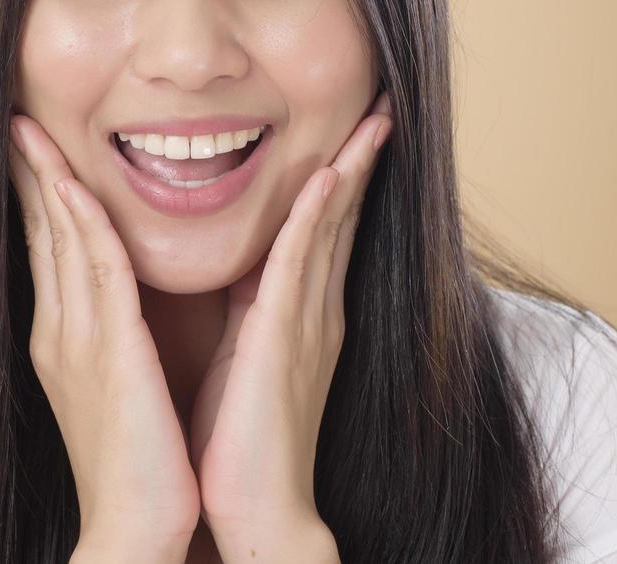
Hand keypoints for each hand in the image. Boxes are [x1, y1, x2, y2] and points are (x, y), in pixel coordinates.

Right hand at [8, 113, 200, 557]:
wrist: (138, 531)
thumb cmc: (143, 466)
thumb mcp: (122, 387)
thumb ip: (117, 339)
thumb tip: (126, 305)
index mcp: (66, 339)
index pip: (48, 249)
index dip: (38, 194)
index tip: (33, 148)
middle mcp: (61, 331)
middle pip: (40, 233)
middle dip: (28, 172)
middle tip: (15, 120)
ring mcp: (76, 339)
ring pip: (60, 239)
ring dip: (47, 176)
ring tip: (28, 127)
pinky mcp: (108, 350)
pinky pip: (92, 268)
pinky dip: (79, 219)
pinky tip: (70, 181)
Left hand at [186, 90, 393, 555]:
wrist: (255, 512)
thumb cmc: (239, 443)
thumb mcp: (243, 359)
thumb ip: (249, 313)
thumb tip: (235, 273)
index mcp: (302, 316)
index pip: (323, 232)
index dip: (340, 178)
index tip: (351, 129)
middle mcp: (316, 313)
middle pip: (341, 219)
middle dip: (360, 159)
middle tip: (381, 105)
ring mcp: (307, 324)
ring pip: (329, 230)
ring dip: (350, 170)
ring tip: (373, 119)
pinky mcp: (284, 340)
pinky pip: (301, 266)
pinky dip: (317, 219)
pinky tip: (329, 178)